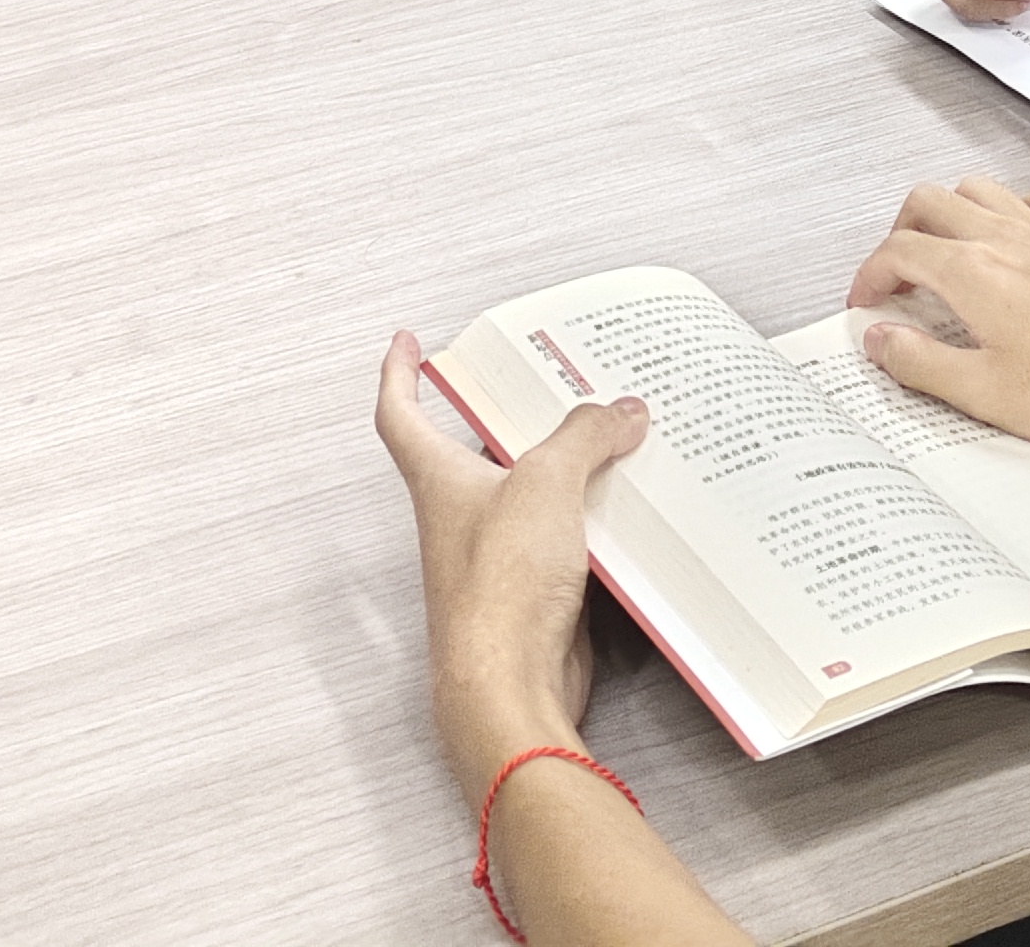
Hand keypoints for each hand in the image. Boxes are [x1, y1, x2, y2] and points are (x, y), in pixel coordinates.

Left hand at [374, 332, 650, 806]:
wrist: (511, 686)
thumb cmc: (497, 592)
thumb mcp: (544, 483)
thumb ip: (582, 436)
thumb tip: (617, 410)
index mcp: (440, 478)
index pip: (401, 412)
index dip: (400, 373)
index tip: (407, 343)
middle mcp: (462, 515)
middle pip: (478, 450)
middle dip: (510, 415)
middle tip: (545, 380)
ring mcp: (498, 556)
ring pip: (530, 495)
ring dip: (565, 468)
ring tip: (610, 432)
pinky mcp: (537, 592)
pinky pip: (566, 541)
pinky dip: (593, 520)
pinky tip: (629, 506)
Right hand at [844, 178, 1029, 456]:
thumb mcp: (987, 394)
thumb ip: (921, 363)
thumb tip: (882, 342)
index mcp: (974, 272)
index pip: (897, 250)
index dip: (869, 276)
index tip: (867, 303)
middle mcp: (1006, 239)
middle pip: (926, 202)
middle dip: (897, 235)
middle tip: (892, 279)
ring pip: (975, 189)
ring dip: (944, 213)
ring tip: (936, 254)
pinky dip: (1008, 209)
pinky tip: (1008, 238)